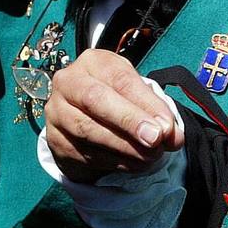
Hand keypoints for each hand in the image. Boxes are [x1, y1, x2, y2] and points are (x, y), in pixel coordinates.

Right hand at [44, 49, 183, 183]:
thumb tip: (173, 136)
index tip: (166, 126)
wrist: (82, 117)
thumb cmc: (116, 99)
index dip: (145, 104)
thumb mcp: (137, 96)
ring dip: (124, 147)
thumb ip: (155, 112)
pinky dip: (114, 161)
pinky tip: (134, 164)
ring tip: (150, 157)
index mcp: (93, 62)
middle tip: (155, 140)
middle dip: (129, 121)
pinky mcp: (55, 140)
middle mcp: (68, 82)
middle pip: (95, 100)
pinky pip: (84, 153)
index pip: (120, 80)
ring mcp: (57, 112)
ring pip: (88, 130)